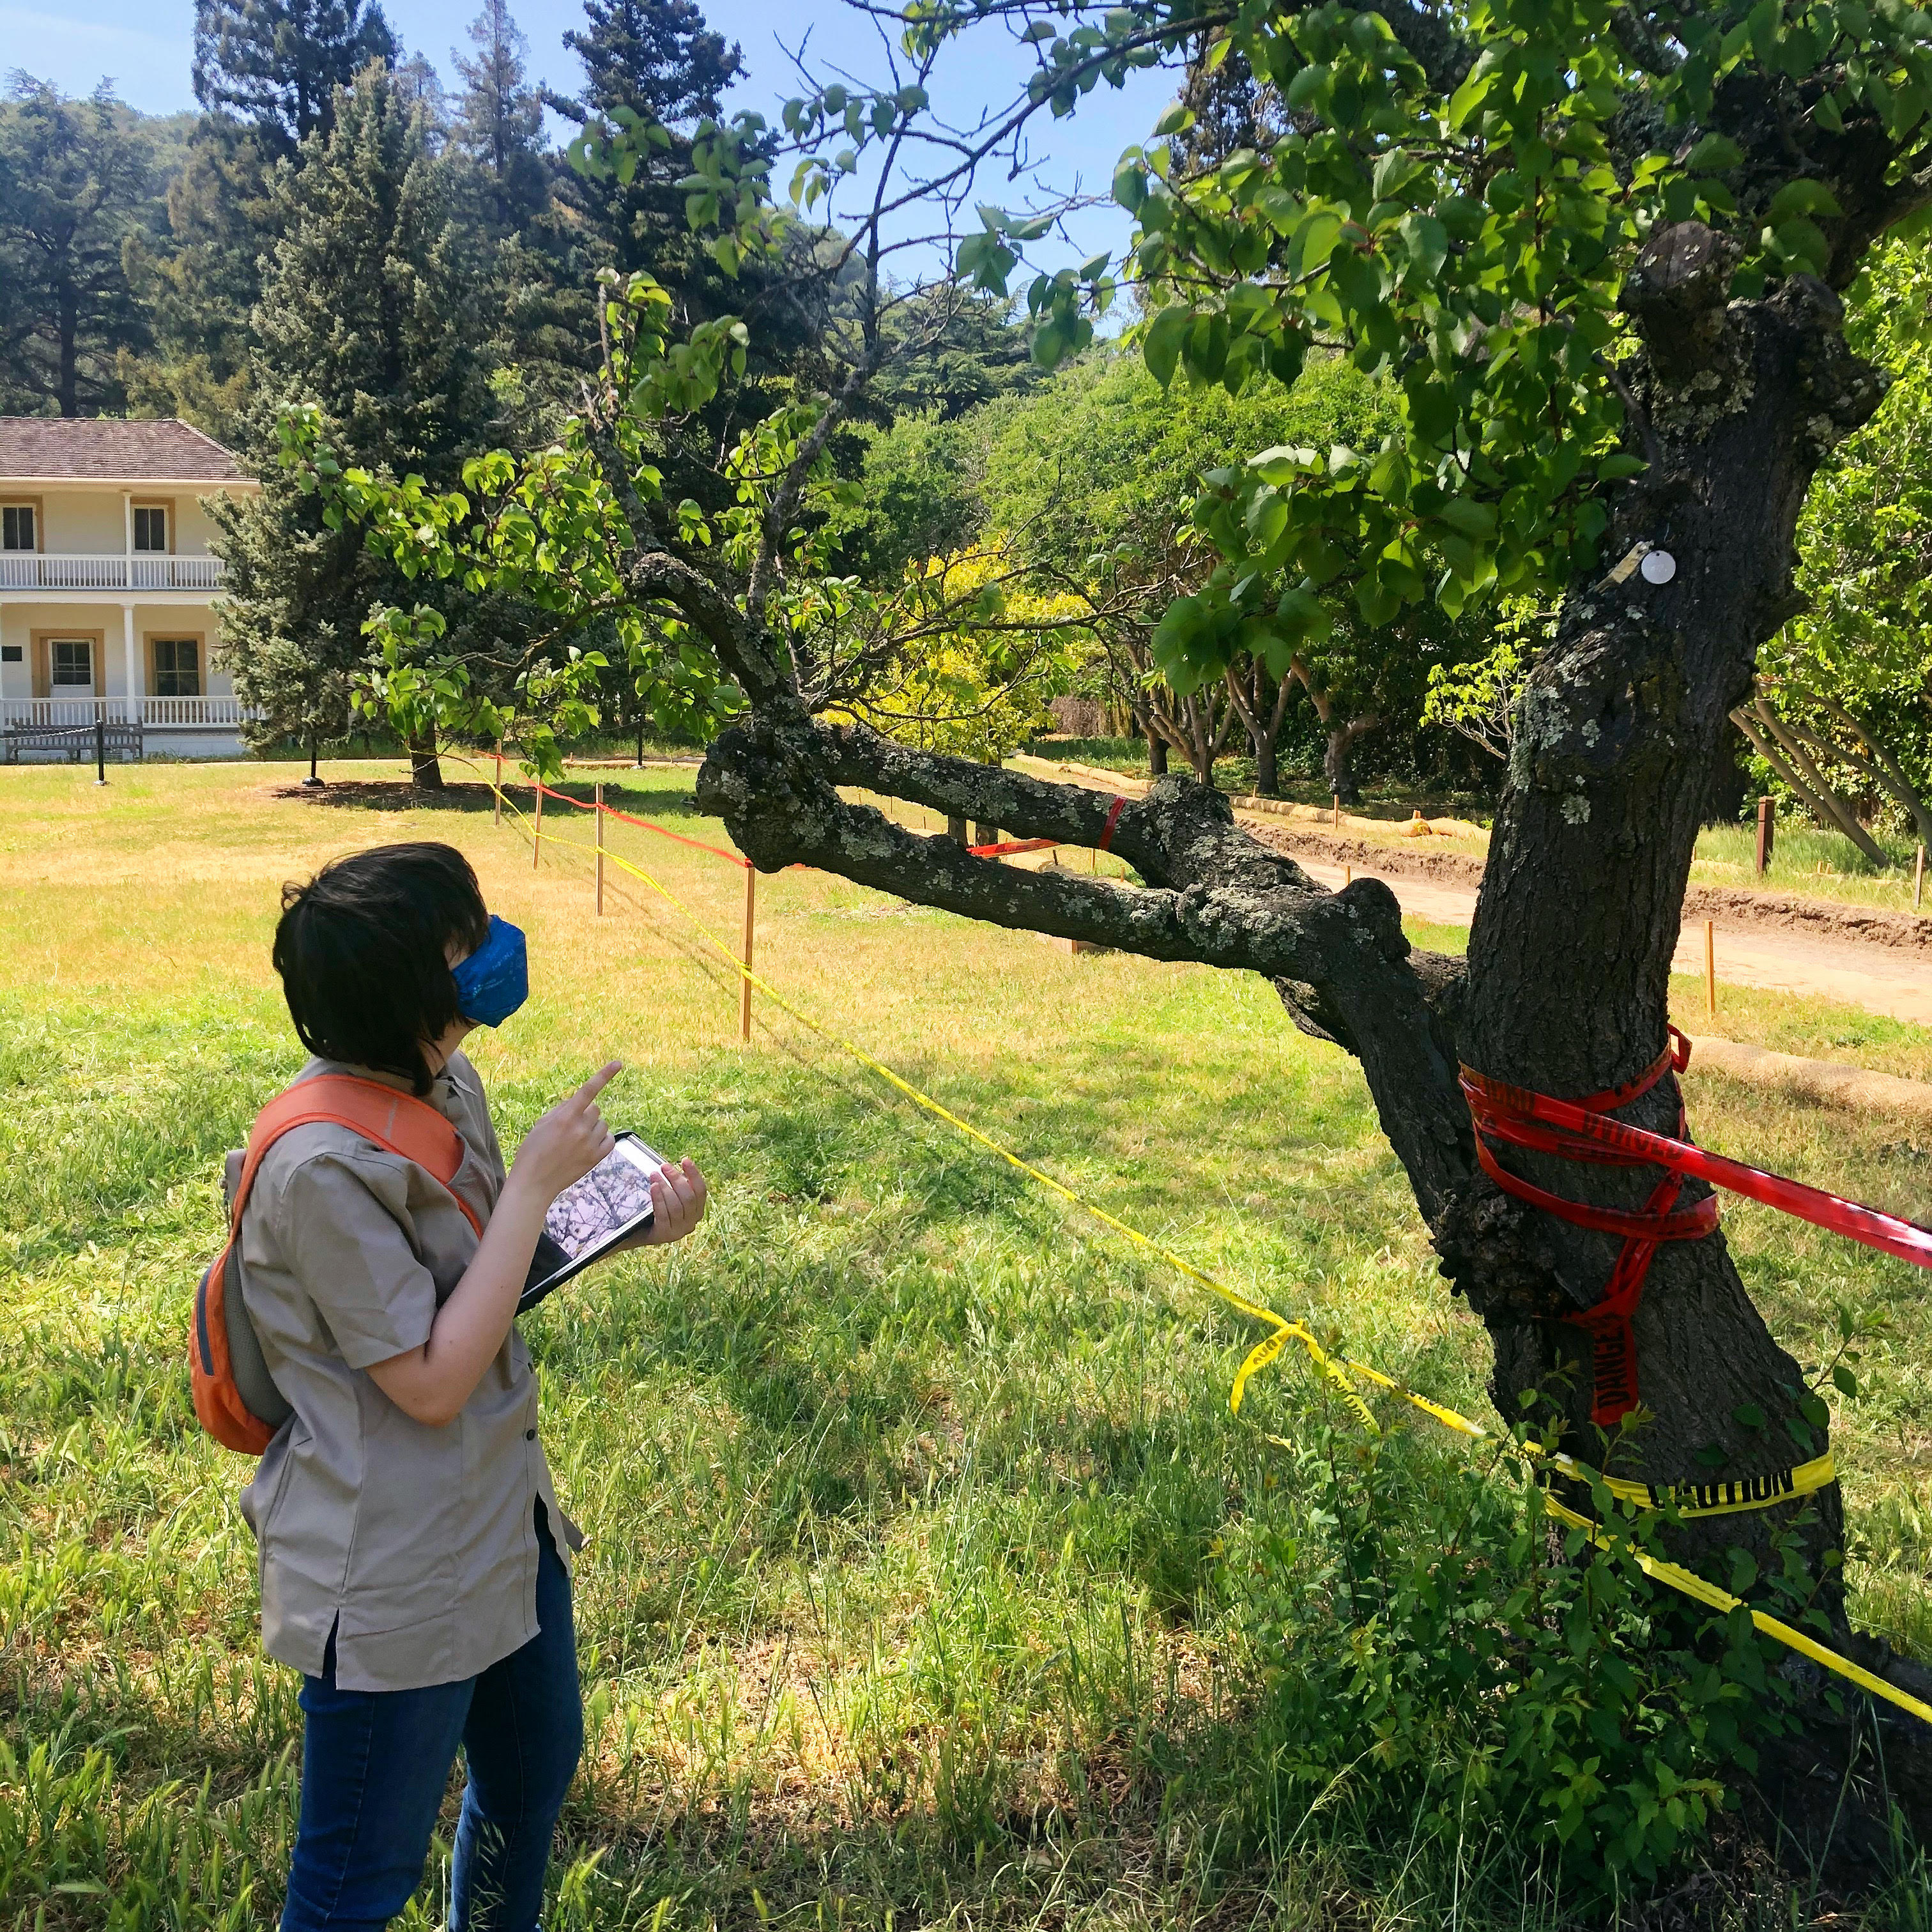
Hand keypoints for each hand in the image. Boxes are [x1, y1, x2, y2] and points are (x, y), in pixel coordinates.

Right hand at [509, 1061, 620, 1203]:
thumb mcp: (542, 1124)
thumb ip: (562, 1110)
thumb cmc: (533, 1151)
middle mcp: (580, 1129)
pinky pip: (609, 1139)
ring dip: (593, 1127)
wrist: (534, 1182)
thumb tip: (577, 1101)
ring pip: (602, 1124)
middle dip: (585, 1114)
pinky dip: (601, 1139)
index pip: (588, 1090)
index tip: (618, 1063)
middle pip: (595, 1109)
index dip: (604, 1075)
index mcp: (565, 1117)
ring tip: (576, 1140)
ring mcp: (590, 1144)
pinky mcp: (596, 1158)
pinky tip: (588, 1145)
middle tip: (570, 1128)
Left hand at [640, 1156, 708, 1246]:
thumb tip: (673, 1167)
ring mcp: (678, 1231)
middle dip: (676, 1179)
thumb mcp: (671, 1198)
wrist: (639, 1233)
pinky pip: (663, 1214)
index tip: (685, 1160)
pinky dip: (658, 1198)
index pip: (701, 1191)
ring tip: (654, 1174)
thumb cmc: (657, 1210)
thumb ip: (677, 1187)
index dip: (694, 1175)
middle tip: (664, 1166)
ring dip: (665, 1187)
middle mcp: (691, 1223)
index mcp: (697, 1211)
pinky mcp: (664, 1235)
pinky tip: (653, 1186)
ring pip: (676, 1206)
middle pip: (688, 1198)